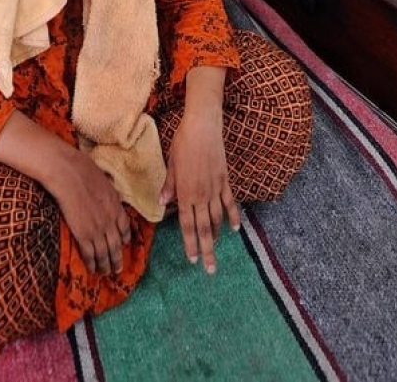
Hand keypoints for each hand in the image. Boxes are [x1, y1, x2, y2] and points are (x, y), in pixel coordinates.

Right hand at [52, 149, 132, 274]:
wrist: (68, 173)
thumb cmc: (82, 170)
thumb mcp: (103, 180)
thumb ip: (107, 193)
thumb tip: (106, 194)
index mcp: (115, 205)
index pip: (124, 226)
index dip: (125, 238)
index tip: (124, 244)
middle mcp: (110, 220)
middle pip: (116, 244)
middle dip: (117, 258)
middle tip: (118, 269)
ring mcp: (97, 229)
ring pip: (105, 253)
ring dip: (106, 265)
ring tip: (106, 273)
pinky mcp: (83, 234)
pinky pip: (90, 254)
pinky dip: (92, 263)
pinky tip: (91, 269)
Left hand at [159, 109, 238, 274]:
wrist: (203, 126)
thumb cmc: (183, 143)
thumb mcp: (171, 164)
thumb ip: (169, 186)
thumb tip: (161, 203)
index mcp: (185, 192)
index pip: (187, 224)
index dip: (190, 243)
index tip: (192, 260)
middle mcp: (201, 195)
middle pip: (205, 228)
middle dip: (207, 250)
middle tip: (210, 270)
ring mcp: (215, 189)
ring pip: (217, 219)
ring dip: (217, 236)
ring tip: (216, 250)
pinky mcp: (225, 181)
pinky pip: (230, 203)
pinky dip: (233, 217)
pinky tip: (235, 229)